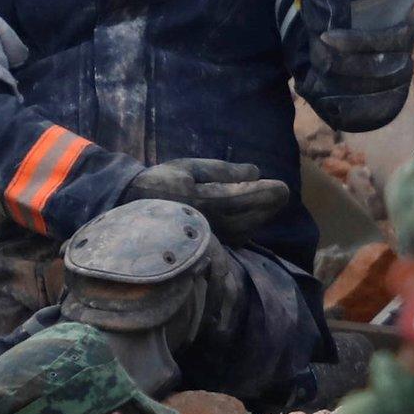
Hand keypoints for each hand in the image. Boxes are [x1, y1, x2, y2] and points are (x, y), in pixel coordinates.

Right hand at [127, 158, 289, 244]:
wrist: (132, 208)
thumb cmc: (162, 181)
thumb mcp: (189, 167)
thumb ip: (223, 170)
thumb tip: (256, 172)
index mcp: (204, 199)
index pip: (245, 198)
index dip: (268, 193)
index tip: (282, 187)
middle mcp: (209, 223)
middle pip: (252, 217)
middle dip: (268, 204)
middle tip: (280, 192)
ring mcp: (209, 238)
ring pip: (247, 230)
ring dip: (262, 216)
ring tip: (268, 200)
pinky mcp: (207, 246)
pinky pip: (238, 237)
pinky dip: (250, 225)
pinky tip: (251, 215)